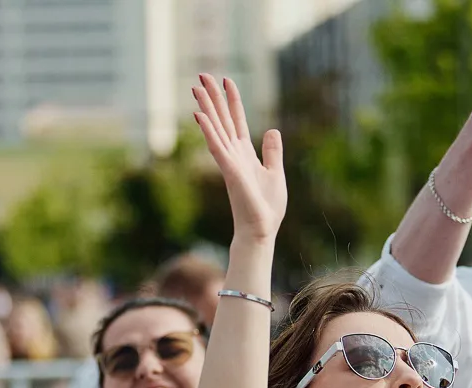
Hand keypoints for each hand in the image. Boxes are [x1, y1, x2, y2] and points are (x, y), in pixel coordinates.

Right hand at [192, 75, 284, 242]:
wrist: (261, 229)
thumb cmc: (266, 207)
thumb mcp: (275, 173)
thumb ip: (272, 152)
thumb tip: (273, 130)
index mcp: (245, 153)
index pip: (237, 121)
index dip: (232, 101)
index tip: (226, 80)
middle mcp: (234, 154)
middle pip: (222, 119)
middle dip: (213, 97)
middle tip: (202, 75)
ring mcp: (229, 161)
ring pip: (215, 128)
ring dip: (206, 107)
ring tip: (196, 87)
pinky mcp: (229, 170)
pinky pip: (216, 146)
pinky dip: (208, 130)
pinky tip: (199, 114)